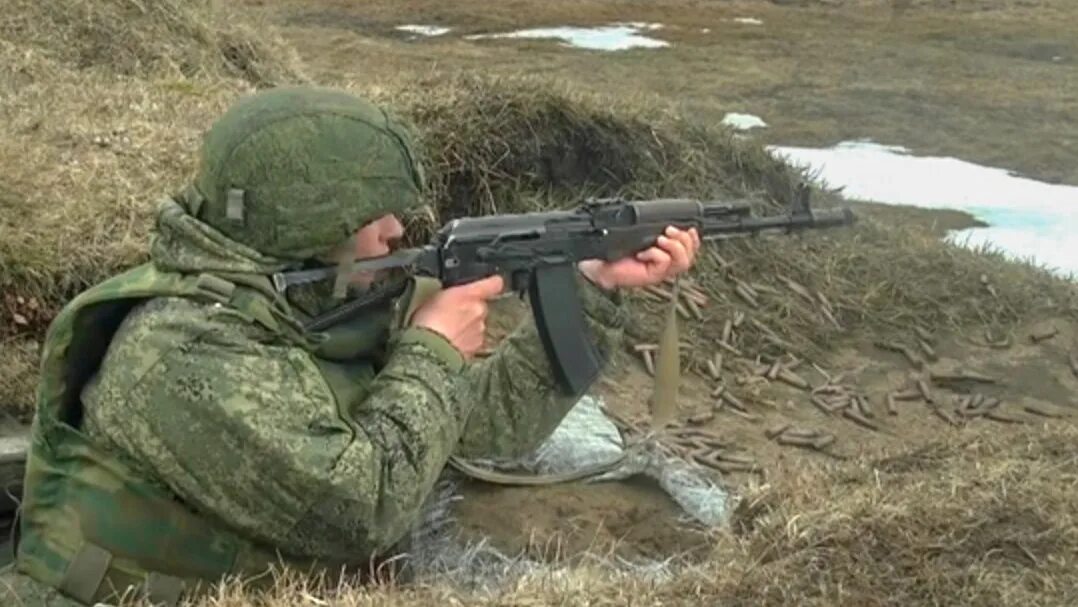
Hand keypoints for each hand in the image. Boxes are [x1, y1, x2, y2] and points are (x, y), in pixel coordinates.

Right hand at [410, 274, 503, 358]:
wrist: (430, 351)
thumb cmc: (428, 322)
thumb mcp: (435, 297)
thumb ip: (451, 294)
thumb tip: (453, 296)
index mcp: (470, 295)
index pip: (494, 284)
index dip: (492, 284)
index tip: (492, 283)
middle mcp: (479, 312)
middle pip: (480, 308)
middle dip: (469, 311)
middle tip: (451, 315)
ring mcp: (479, 331)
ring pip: (476, 326)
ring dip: (466, 328)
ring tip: (446, 332)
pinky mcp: (476, 348)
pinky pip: (472, 342)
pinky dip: (464, 342)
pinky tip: (449, 343)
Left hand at [578, 226, 699, 289]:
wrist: (599, 265)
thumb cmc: (615, 251)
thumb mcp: (636, 235)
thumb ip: (651, 229)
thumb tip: (664, 218)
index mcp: (665, 253)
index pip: (690, 248)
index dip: (693, 239)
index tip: (690, 228)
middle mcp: (665, 264)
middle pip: (690, 255)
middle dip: (684, 239)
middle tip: (669, 231)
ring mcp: (659, 272)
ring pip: (682, 262)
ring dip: (675, 246)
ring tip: (661, 239)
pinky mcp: (651, 277)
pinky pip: (664, 263)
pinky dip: (656, 254)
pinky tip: (643, 253)